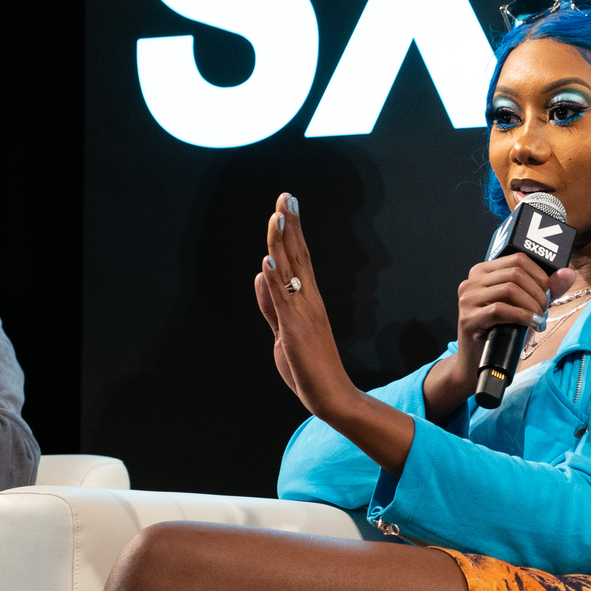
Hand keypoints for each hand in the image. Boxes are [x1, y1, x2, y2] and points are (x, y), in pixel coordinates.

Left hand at [254, 194, 357, 418]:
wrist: (330, 394)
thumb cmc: (309, 366)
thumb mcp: (282, 331)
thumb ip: (271, 304)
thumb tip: (260, 274)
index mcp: (306, 299)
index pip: (298, 258)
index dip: (291, 231)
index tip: (287, 206)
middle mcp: (308, 300)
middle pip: (298, 255)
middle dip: (290, 225)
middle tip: (286, 196)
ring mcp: (303, 313)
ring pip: (291, 272)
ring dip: (282, 243)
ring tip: (278, 215)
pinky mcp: (295, 330)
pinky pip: (283, 301)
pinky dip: (275, 280)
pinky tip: (267, 261)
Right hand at [422, 253, 576, 417]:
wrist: (478, 364)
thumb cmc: (502, 333)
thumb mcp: (526, 307)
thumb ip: (547, 289)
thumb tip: (568, 273)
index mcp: (482, 272)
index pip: (517, 259)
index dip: (539, 275)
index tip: (548, 293)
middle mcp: (471, 282)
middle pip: (515, 273)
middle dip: (537, 292)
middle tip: (543, 310)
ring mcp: (467, 300)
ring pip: (509, 289)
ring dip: (531, 305)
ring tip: (538, 319)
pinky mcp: (468, 319)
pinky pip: (501, 310)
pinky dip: (522, 316)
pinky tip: (531, 324)